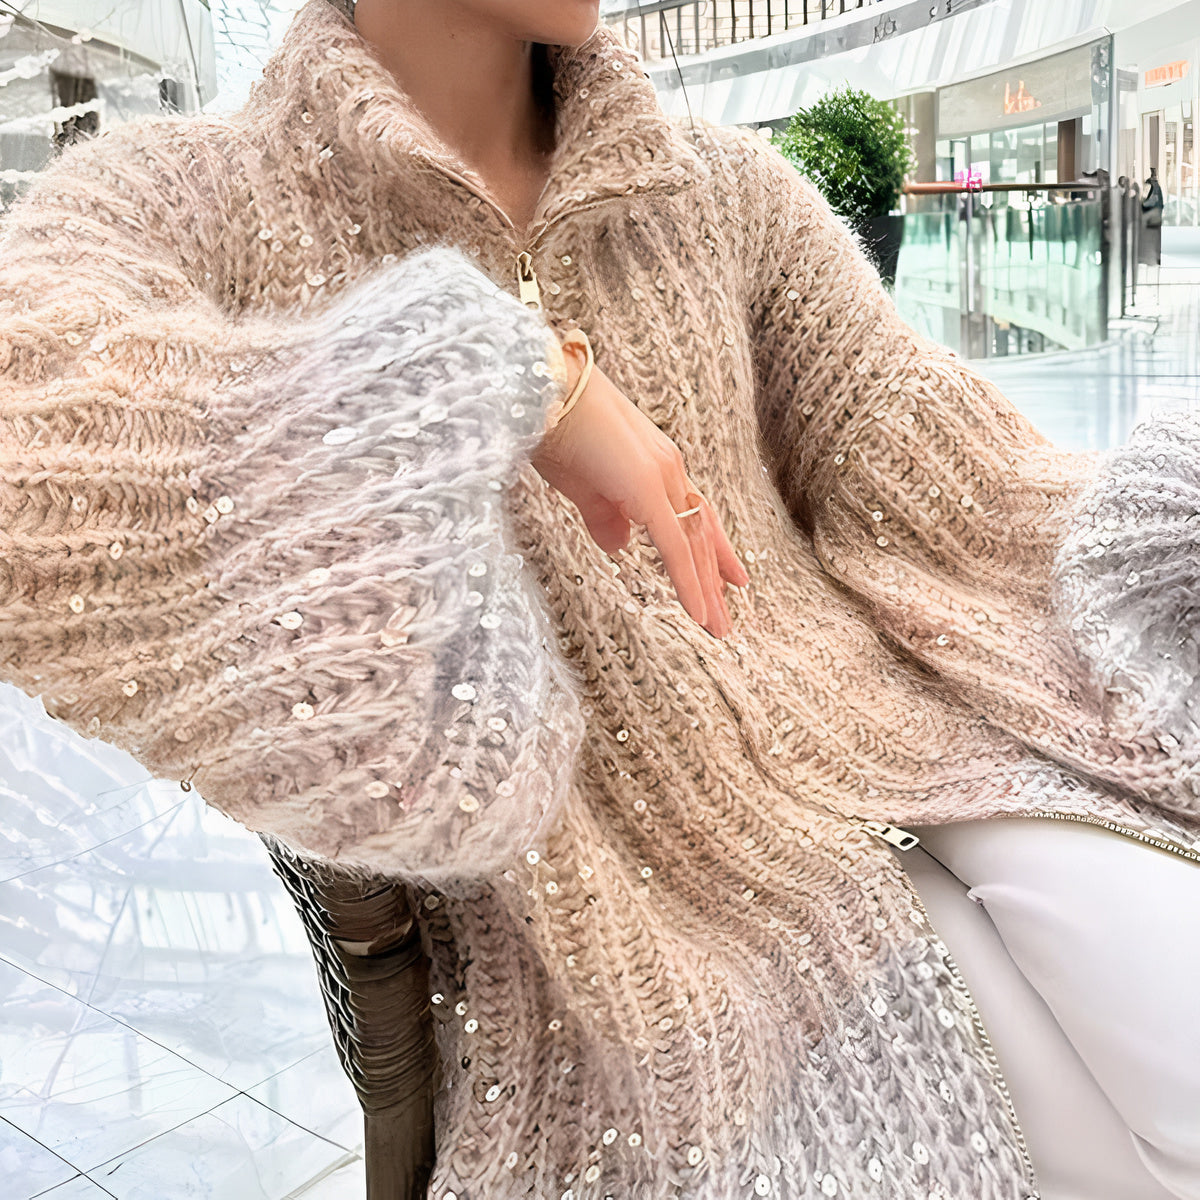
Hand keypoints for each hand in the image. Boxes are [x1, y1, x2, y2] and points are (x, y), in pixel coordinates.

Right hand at [531, 342, 747, 638]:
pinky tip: (699, 612)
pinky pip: (675, 546)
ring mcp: (661, 477)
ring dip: (706, 588)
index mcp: (653, 464)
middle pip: (700, 532)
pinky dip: (689, 581)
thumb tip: (622, 547)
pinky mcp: (646, 489)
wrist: (540, 390)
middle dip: (713, 576)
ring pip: (693, 544)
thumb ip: (604, 516)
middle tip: (727, 616)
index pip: (692, 513)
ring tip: (718, 628)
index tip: (730, 579)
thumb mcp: (580, 484)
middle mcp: (667, 468)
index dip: (711, 547)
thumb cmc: (552, 428)